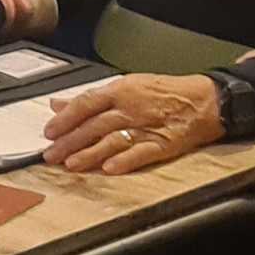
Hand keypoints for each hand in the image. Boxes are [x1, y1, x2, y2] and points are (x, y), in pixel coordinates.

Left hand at [41, 73, 226, 177]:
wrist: (205, 99)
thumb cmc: (164, 92)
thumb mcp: (126, 86)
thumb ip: (91, 98)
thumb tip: (58, 104)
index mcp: (120, 91)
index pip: (86, 104)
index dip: (66, 119)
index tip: (49, 132)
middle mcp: (131, 108)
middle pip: (95, 125)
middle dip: (70, 141)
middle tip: (50, 155)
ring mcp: (147, 127)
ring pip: (113, 140)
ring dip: (90, 153)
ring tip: (72, 164)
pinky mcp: (164, 144)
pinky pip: (142, 153)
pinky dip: (125, 161)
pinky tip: (110, 168)